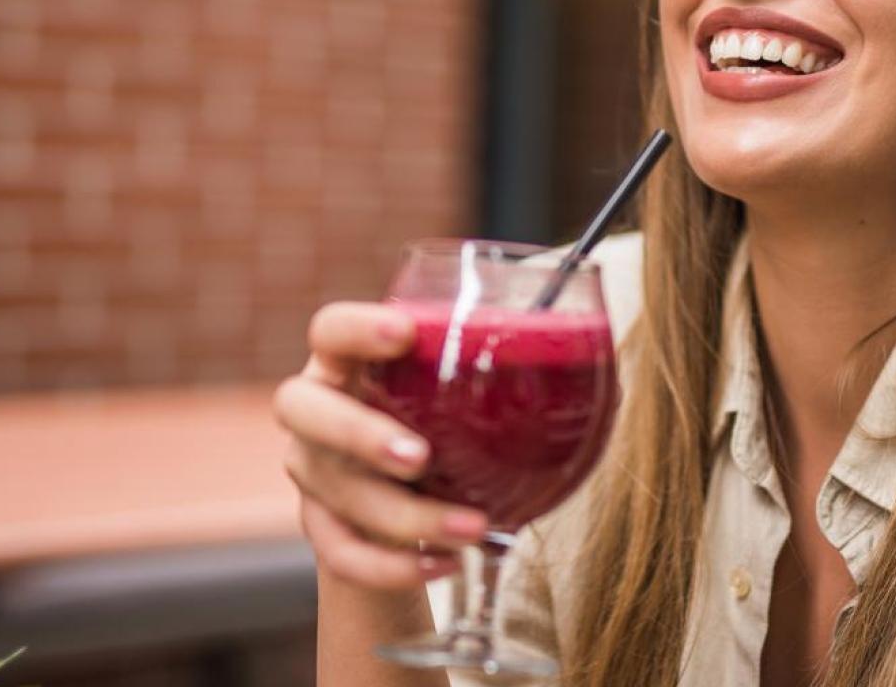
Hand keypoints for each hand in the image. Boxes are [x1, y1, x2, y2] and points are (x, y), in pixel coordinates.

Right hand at [275, 302, 487, 588]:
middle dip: (358, 432)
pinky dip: (394, 568)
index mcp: (345, 360)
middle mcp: (314, 410)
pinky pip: (343, 554)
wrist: (394, 500)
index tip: (406, 333)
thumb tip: (593, 361)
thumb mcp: (457, 395)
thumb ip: (504, 375)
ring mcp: (310, 470)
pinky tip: (447, 565)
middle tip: (419, 456)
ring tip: (473, 528)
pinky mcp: (319, 525)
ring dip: (407, 517)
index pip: (330, 329)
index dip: (358, 328)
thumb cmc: (438, 424)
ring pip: (339, 492)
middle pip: (302, 409)